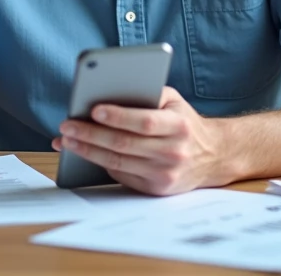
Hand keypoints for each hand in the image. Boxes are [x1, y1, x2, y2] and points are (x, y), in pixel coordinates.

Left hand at [52, 87, 233, 195]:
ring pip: (118, 162)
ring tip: (67, 139)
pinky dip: (99, 164)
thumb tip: (110, 92)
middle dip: (91, 134)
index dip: (118, 116)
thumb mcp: (175, 101)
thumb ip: (149, 93)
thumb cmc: (185, 122)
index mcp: (179, 126)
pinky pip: (121, 176)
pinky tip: (84, 152)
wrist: (213, 156)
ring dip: (87, 151)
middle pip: (124, 144)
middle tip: (67, 126)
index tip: (93, 109)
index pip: (144, 122)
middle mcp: (173, 152)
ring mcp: (165, 174)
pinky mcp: (156, 189)